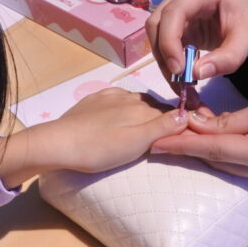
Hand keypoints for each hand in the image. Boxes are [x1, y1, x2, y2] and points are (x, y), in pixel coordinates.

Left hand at [0, 88, 187, 187]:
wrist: (61, 143)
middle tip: (167, 133)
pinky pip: (118, 98)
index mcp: (144, 109)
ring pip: (138, 101)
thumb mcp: (137, 142)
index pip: (171, 113)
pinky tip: (123, 112)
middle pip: (156, 106)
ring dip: (146, 111)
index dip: (180, 122)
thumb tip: (186, 114)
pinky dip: (126, 105)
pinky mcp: (95, 100)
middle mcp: (131, 98)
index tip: (186, 133)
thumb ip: (163, 128)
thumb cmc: (101, 149)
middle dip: (164, 116)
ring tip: (145, 126)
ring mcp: (111, 97)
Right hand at [145, 0, 247, 85]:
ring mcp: (180, 7)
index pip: (173, 13)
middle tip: (179, 82)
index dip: (169, 42)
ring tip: (182, 85)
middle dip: (163, 55)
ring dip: (164, 61)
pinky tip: (184, 78)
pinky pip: (166, 43)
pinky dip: (171, 62)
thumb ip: (227, 58)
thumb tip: (196, 74)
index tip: (179, 70)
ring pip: (157, 35)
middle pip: (157, 23)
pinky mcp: (180, 23)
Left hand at [149, 75, 247, 189]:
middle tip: (163, 133)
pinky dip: (228, 156)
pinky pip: (246, 169)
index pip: (215, 150)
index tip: (155, 142)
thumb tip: (196, 127)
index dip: (182, 145)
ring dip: (208, 153)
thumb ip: (230, 121)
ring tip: (182, 136)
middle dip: (191, 148)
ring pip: (231, 168)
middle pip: (220, 163)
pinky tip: (213, 143)